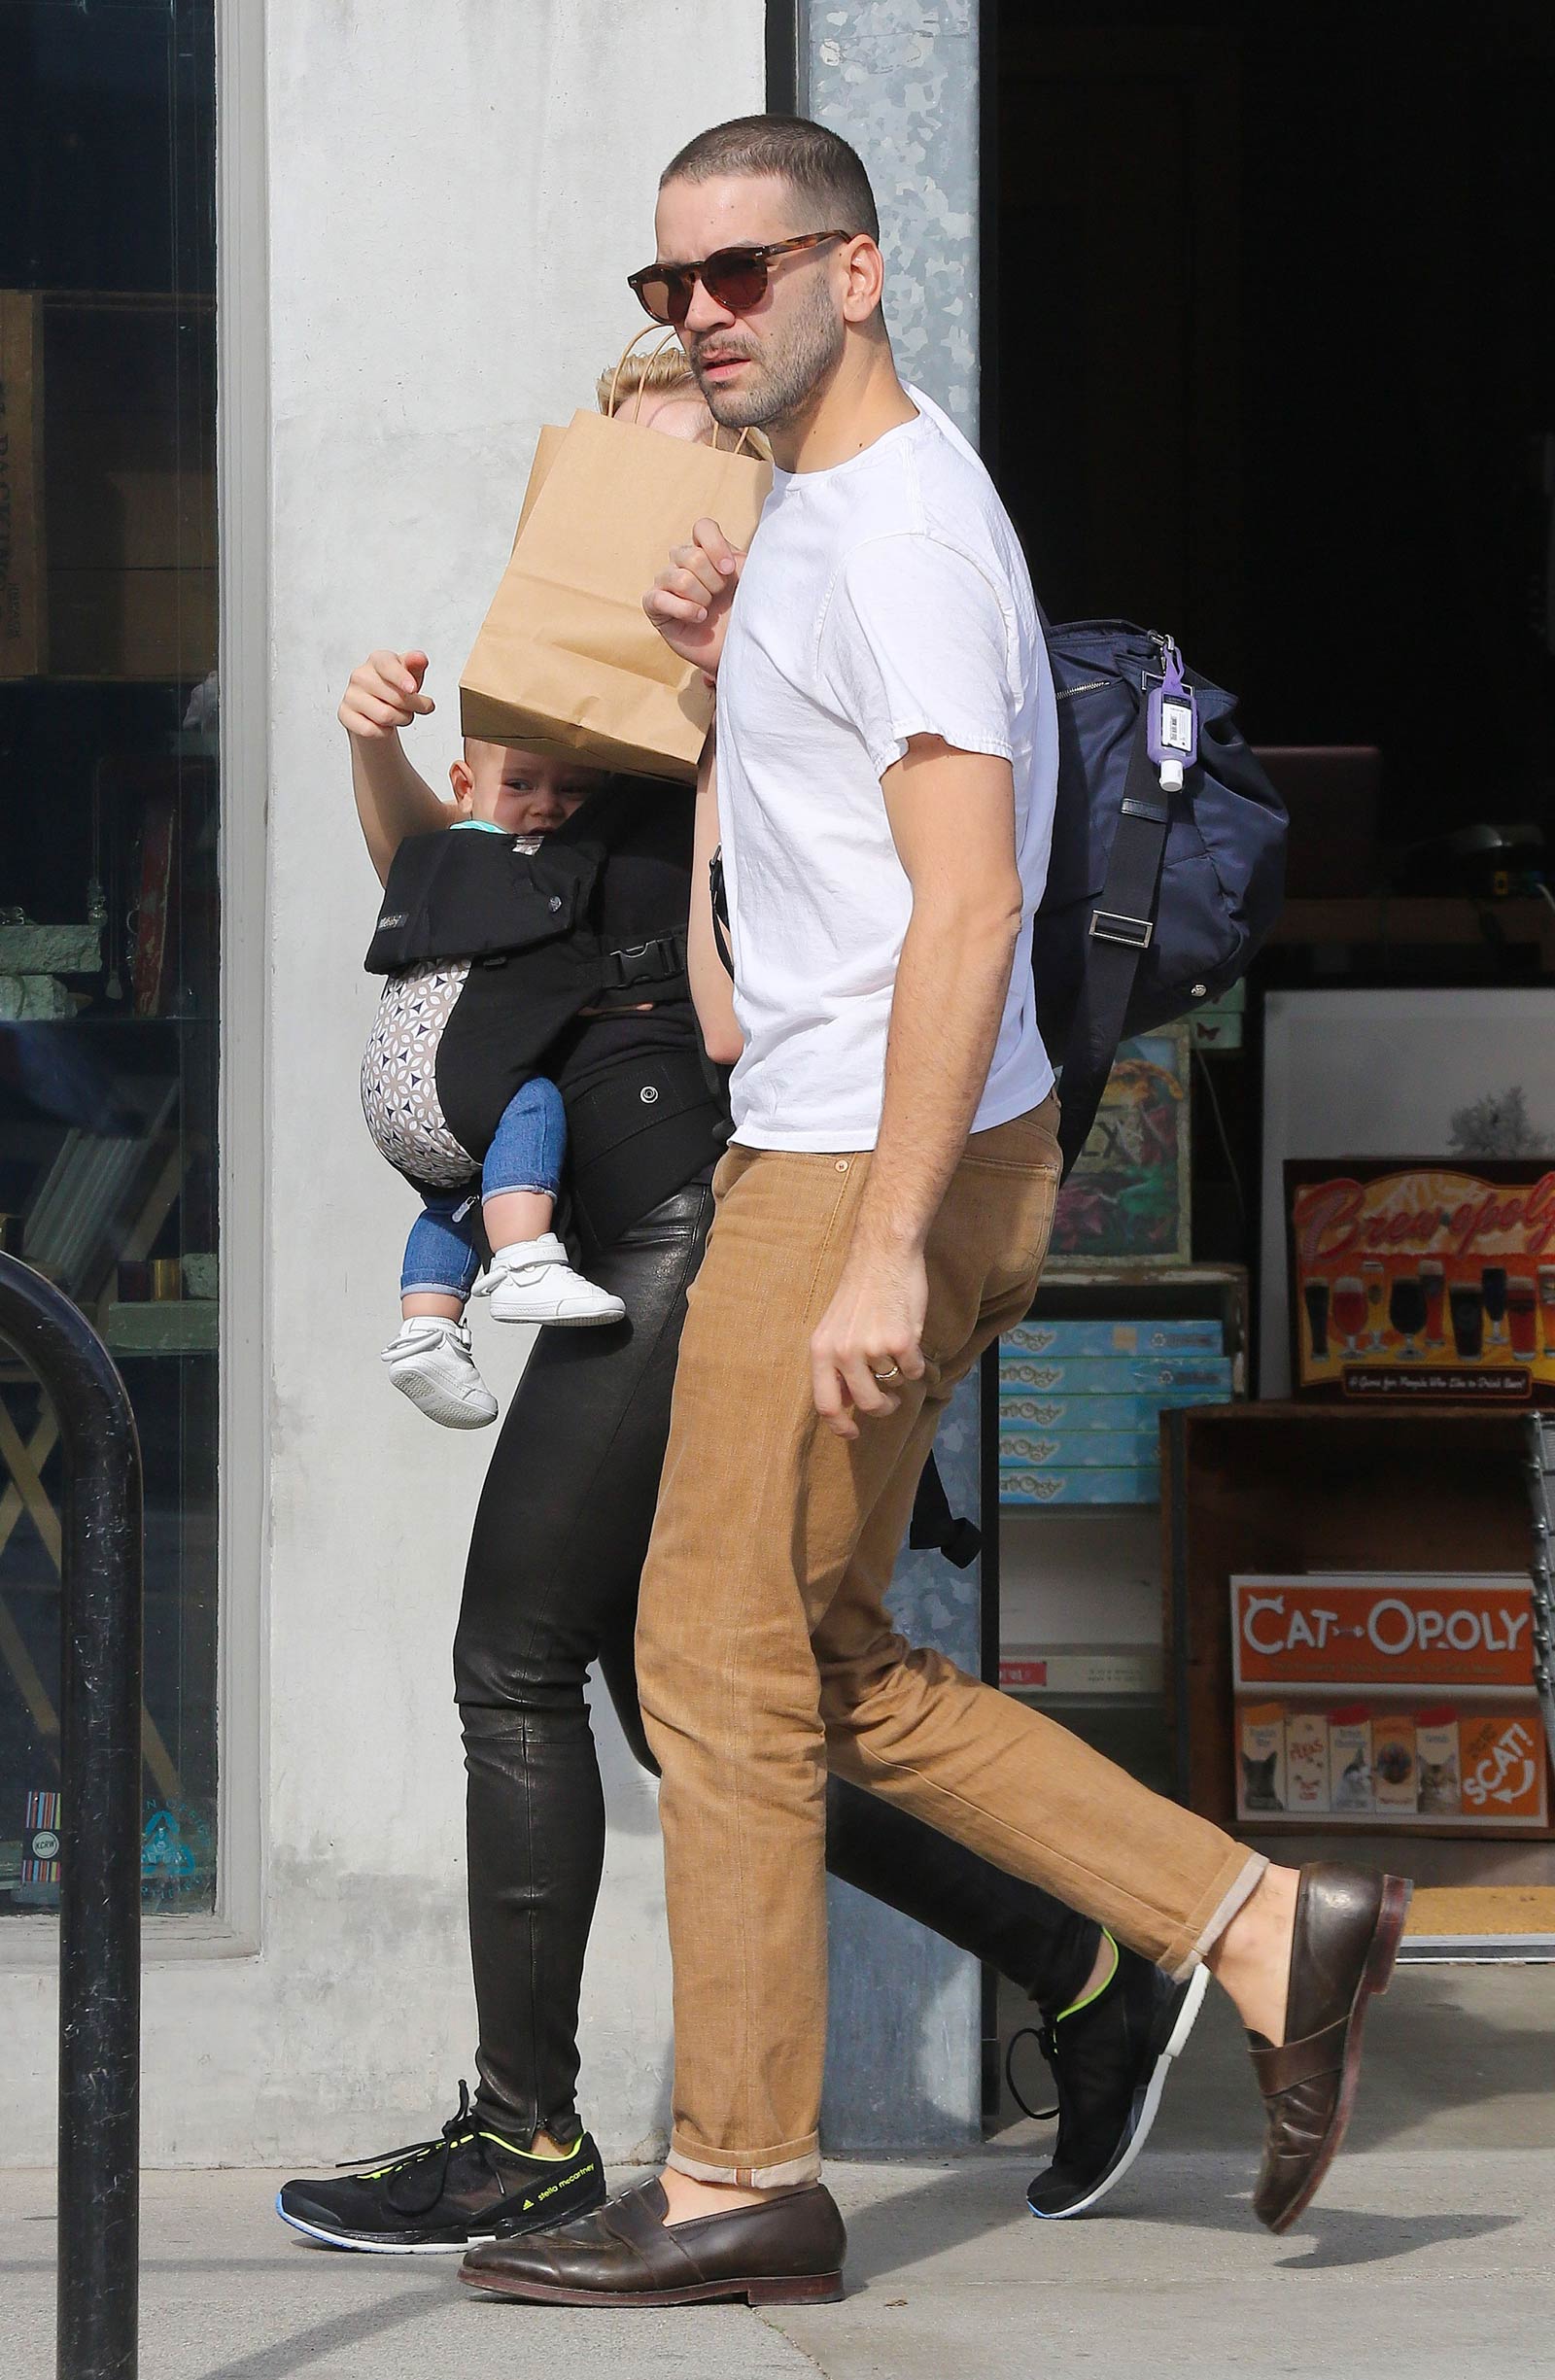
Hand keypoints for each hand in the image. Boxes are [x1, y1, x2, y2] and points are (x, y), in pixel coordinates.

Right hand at [338, 649, 434, 739]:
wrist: (378, 706)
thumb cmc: (396, 687)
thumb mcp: (411, 673)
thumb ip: (416, 664)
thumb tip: (420, 658)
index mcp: (377, 660)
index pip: (387, 666)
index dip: (401, 678)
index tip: (413, 689)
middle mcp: (360, 675)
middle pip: (395, 698)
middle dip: (414, 707)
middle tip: (417, 707)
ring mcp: (351, 695)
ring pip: (385, 716)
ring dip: (401, 720)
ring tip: (400, 715)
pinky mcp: (344, 713)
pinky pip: (370, 730)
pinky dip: (383, 732)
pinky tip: (383, 724)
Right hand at [643, 519, 742, 677]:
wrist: (740, 650)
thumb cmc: (747, 614)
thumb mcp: (754, 579)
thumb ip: (749, 554)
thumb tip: (768, 532)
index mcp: (707, 551)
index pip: (702, 527)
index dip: (716, 546)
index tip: (731, 571)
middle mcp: (683, 562)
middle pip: (691, 554)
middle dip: (712, 580)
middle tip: (719, 597)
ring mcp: (666, 583)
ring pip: (678, 576)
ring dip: (700, 597)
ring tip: (709, 611)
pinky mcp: (655, 606)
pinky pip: (658, 597)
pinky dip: (684, 609)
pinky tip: (699, 618)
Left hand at [810, 1245, 927, 1440]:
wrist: (883, 1255)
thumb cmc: (860, 1293)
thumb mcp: (833, 1329)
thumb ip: (835, 1366)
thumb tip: (843, 1404)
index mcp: (821, 1351)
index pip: (825, 1404)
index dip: (840, 1426)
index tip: (853, 1433)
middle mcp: (843, 1353)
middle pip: (866, 1404)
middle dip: (882, 1408)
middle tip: (890, 1402)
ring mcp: (872, 1348)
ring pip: (893, 1386)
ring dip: (898, 1375)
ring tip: (895, 1350)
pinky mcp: (900, 1341)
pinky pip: (914, 1371)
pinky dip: (916, 1363)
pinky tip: (909, 1338)